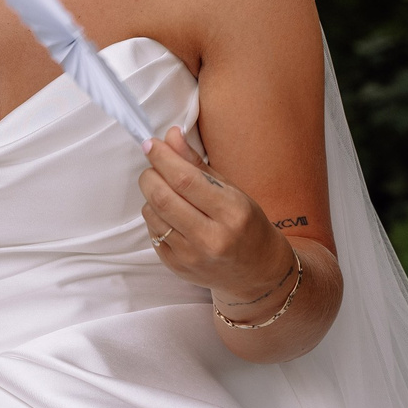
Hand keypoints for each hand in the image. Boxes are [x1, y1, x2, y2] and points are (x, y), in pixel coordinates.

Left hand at [140, 126, 299, 308]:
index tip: (151, 144)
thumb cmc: (246, 224)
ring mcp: (192, 257)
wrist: (257, 271)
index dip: (162, 158)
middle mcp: (212, 238)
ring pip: (152, 214)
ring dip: (151, 196)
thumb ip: (197, 164)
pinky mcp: (177, 267)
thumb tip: (170, 136)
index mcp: (232, 212)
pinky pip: (152, 233)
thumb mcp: (232, 190)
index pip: (185, 180)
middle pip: (162, 197)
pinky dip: (155, 217)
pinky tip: (171, 215)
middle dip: (150, 175)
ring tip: (166, 192)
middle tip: (154, 167)